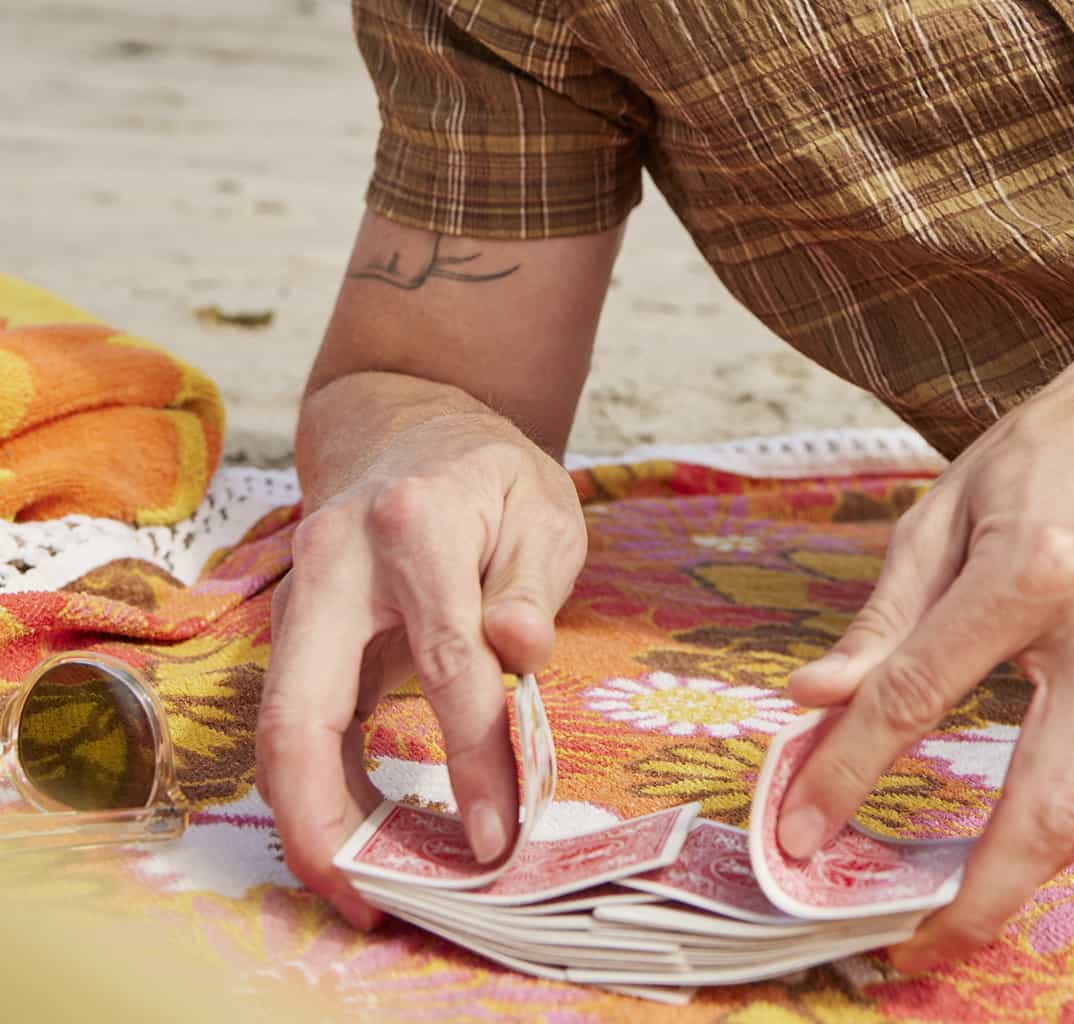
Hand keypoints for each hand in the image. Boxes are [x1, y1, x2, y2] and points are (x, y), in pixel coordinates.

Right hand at [255, 411, 585, 926]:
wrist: (407, 429)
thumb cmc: (486, 475)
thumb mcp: (540, 506)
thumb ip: (531, 580)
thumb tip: (520, 654)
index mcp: (413, 521)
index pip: (446, 655)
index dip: (473, 753)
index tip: (497, 832)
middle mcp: (333, 560)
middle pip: (301, 709)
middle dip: (323, 819)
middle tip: (371, 898)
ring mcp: (297, 597)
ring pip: (279, 728)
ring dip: (310, 820)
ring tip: (363, 891)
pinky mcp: (289, 632)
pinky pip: (292, 724)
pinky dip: (316, 790)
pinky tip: (355, 840)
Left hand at [781, 349, 1073, 972]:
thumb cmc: (1044, 455)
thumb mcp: (941, 511)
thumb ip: (882, 622)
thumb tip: (811, 704)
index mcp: (1034, 565)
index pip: (923, 692)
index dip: (853, 771)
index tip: (800, 829)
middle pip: (1044, 807)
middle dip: (977, 898)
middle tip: (904, 945)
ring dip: (1015, 885)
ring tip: (938, 920)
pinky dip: (1050, 839)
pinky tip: (999, 860)